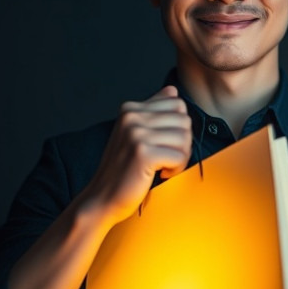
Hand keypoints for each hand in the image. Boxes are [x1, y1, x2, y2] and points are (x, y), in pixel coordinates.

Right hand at [85, 85, 191, 223]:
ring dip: (180, 157)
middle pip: (184, 120)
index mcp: (131, 109)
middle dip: (183, 143)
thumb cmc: (124, 169)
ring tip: (163, 167)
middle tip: (166, 159)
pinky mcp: (143, 153)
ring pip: (185, 138)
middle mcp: (132, 117)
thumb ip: (154, 111)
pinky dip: (176, 169)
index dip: (178, 127)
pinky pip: (180, 156)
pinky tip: (161, 174)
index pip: (178, 104)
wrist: (102, 198)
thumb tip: (172, 90)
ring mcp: (136, 134)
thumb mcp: (136, 134)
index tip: (164, 144)